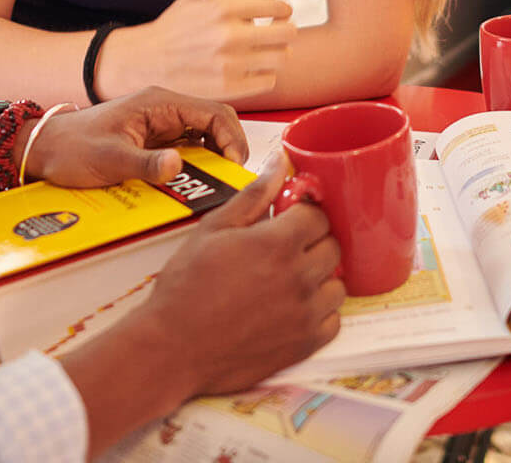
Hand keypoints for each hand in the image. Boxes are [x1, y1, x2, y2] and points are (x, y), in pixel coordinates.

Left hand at [24, 87, 247, 187]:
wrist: (45, 149)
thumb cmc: (72, 147)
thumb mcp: (108, 158)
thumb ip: (144, 164)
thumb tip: (177, 166)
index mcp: (159, 104)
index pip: (214, 112)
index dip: (232, 138)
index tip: (234, 167)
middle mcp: (165, 111)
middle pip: (215, 124)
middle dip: (228, 150)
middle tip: (229, 180)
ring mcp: (161, 126)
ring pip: (204, 138)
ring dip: (214, 160)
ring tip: (216, 185)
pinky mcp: (154, 142)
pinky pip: (187, 151)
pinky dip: (197, 166)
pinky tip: (193, 185)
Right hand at [95, 0, 293, 100]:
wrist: (149, 60)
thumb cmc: (177, 25)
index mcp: (225, 7)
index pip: (279, 7)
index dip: (282, 9)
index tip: (277, 13)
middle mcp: (230, 36)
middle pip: (288, 33)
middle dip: (285, 29)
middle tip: (275, 30)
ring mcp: (231, 64)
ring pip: (282, 58)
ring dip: (278, 52)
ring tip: (263, 49)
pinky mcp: (230, 88)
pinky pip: (268, 80)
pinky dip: (264, 73)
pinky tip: (250, 67)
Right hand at [138, 154, 345, 395]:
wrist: (173, 348)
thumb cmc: (186, 287)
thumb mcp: (213, 229)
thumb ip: (254, 195)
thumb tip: (281, 163)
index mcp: (277, 243)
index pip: (318, 215)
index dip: (302, 213)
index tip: (287, 219)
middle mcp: (299, 277)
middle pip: (332, 246)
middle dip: (313, 242)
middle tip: (285, 248)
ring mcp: (305, 314)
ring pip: (338, 284)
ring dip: (320, 278)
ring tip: (289, 279)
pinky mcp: (305, 345)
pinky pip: (333, 321)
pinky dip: (320, 312)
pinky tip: (293, 308)